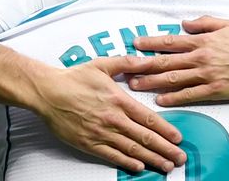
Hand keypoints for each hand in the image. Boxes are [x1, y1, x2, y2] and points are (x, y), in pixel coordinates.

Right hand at [36, 56, 186, 172]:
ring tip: (166, 166)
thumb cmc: (75, 78)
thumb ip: (128, 63)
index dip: (166, 130)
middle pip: (144, 137)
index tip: (178, 138)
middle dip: (165, 149)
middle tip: (179, 158)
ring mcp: (101, 133)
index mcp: (119, 100)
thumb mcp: (103, 64)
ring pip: (131, 149)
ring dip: (151, 159)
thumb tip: (147, 60)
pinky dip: (127, 162)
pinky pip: (112, 156)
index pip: (148, 118)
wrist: (48, 92)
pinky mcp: (88, 143)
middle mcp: (113, 118)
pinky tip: (139, 167)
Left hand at [129, 15, 228, 105]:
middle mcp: (201, 57)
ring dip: (153, 83)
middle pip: (167, 62)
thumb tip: (184, 24)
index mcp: (203, 40)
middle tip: (126, 70)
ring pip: (174, 79)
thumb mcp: (227, 24)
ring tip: (136, 85)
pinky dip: (174, 98)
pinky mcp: (215, 90)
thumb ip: (204, 23)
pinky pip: (190, 95)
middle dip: (144, 66)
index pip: (171, 42)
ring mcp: (207, 75)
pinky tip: (160, 100)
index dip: (151, 43)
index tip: (135, 44)